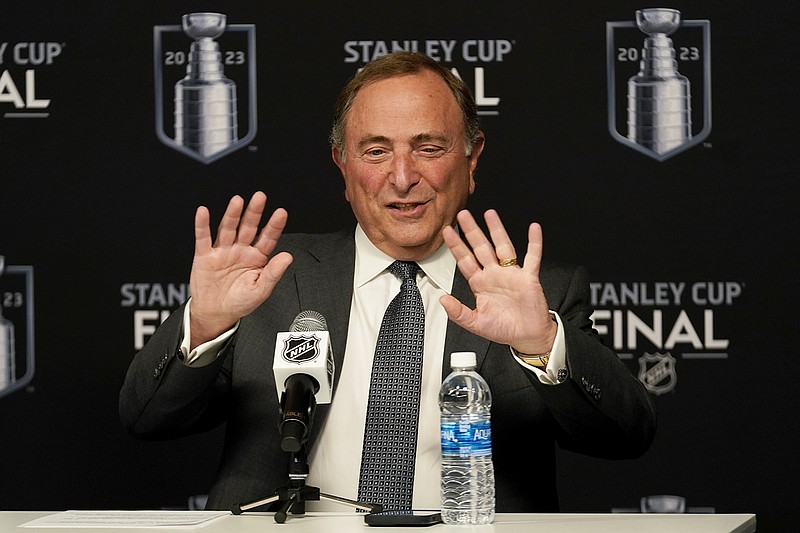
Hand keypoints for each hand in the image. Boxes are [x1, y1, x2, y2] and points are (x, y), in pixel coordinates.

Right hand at [189, 191, 292, 348]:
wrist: (216, 314)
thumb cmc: (240, 302)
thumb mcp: (260, 290)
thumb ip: (273, 273)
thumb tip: (288, 257)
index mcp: (257, 258)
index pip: (268, 238)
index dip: (274, 225)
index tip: (281, 213)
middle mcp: (240, 250)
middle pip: (248, 227)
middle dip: (254, 212)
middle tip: (260, 197)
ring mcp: (223, 251)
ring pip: (228, 229)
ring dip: (232, 214)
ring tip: (238, 201)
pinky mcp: (205, 256)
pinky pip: (203, 238)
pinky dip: (202, 225)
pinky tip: (203, 212)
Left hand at [440, 209, 556, 354]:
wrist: (527, 336)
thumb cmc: (504, 329)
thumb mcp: (476, 323)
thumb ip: (458, 313)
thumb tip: (443, 300)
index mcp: (480, 284)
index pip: (465, 260)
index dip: (456, 246)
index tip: (447, 232)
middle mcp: (494, 275)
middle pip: (481, 248)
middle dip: (471, 231)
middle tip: (462, 215)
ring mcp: (511, 274)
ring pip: (503, 246)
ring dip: (497, 230)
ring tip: (490, 214)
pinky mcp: (528, 277)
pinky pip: (532, 257)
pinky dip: (534, 242)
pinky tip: (533, 229)